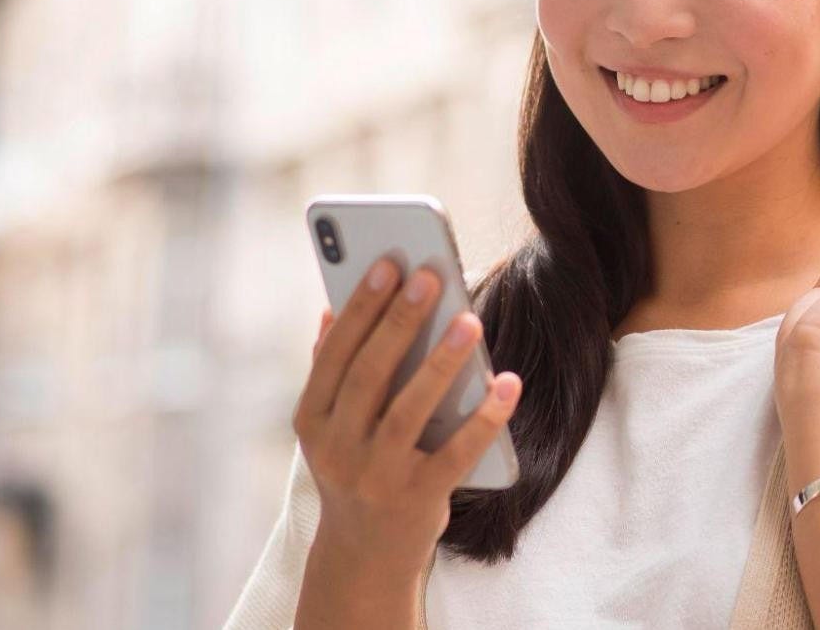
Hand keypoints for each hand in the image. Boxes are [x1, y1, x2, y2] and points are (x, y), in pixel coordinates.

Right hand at [291, 257, 522, 624]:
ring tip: (469, 321)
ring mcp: (376, 477)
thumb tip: (329, 309)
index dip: (361, 307)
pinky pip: (457, 452)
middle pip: (370, 374)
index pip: (334, 354)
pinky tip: (508, 384)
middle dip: (400, 321)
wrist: (362, 558)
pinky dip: (484, 417)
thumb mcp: (328, 428)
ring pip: (409, 410)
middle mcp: (337, 449)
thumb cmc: (354, 471)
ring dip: (441, 363)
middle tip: (430, 276)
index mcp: (311, 421)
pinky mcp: (417, 500)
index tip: (387, 263)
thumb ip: (329, 372)